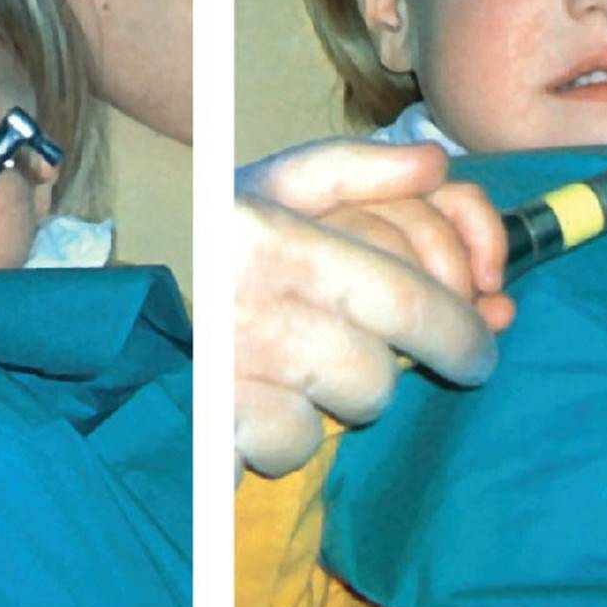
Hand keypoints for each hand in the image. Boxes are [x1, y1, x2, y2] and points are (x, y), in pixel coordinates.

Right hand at [234, 140, 503, 480]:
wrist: (117, 324)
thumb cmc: (217, 255)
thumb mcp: (270, 192)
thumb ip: (352, 169)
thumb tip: (434, 164)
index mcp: (262, 224)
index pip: (400, 272)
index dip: (463, 299)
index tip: (489, 309)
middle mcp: (242, 288)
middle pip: (391, 337)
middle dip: (453, 347)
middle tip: (471, 359)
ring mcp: (228, 358)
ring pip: (360, 391)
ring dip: (360, 391)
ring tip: (329, 368)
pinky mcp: (212, 420)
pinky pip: (299, 442)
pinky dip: (295, 434)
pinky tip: (274, 407)